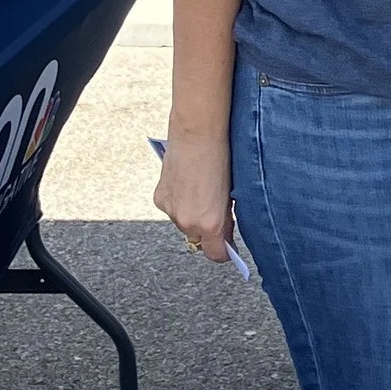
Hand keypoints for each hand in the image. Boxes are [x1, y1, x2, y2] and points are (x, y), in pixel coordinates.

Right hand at [156, 126, 236, 263]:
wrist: (197, 135)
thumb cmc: (221, 159)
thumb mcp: (231, 194)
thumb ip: (226, 219)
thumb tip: (225, 233)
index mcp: (210, 224)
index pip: (215, 255)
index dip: (223, 251)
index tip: (228, 245)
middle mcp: (188, 223)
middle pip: (198, 239)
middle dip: (207, 229)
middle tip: (216, 207)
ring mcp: (171, 211)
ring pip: (184, 223)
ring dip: (192, 214)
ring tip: (201, 189)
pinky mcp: (159, 199)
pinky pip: (171, 209)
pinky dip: (179, 201)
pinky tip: (187, 183)